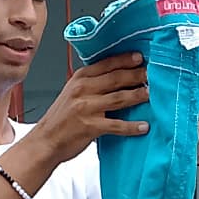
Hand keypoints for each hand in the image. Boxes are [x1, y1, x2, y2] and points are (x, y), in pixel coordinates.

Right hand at [34, 55, 149, 164]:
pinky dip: (132, 127)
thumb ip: (91, 84)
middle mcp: (83, 89)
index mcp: (79, 79)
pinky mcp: (90, 126)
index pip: (106, 64)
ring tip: (152, 94)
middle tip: (153, 74)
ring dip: (138, 96)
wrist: (45, 141)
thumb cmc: (60, 119)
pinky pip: (116, 125)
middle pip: (116, 78)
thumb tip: (117, 78)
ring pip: (119, 98)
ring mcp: (86, 107)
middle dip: (137, 75)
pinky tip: (144, 126)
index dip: (125, 60)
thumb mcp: (72, 93)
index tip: (140, 57)